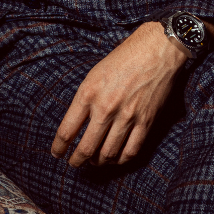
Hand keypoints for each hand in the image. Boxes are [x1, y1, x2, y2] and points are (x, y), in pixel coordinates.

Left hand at [51, 21, 187, 167]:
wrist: (156, 49)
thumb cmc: (123, 58)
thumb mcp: (94, 74)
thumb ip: (84, 99)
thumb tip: (76, 124)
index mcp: (88, 93)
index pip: (67, 130)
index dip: (59, 147)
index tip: (56, 153)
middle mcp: (106, 107)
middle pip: (86, 148)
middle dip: (76, 161)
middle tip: (74, 164)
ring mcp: (127, 117)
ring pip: (108, 154)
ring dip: (98, 162)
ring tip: (94, 162)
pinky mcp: (146, 122)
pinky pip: (130, 151)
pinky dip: (120, 160)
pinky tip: (115, 159)